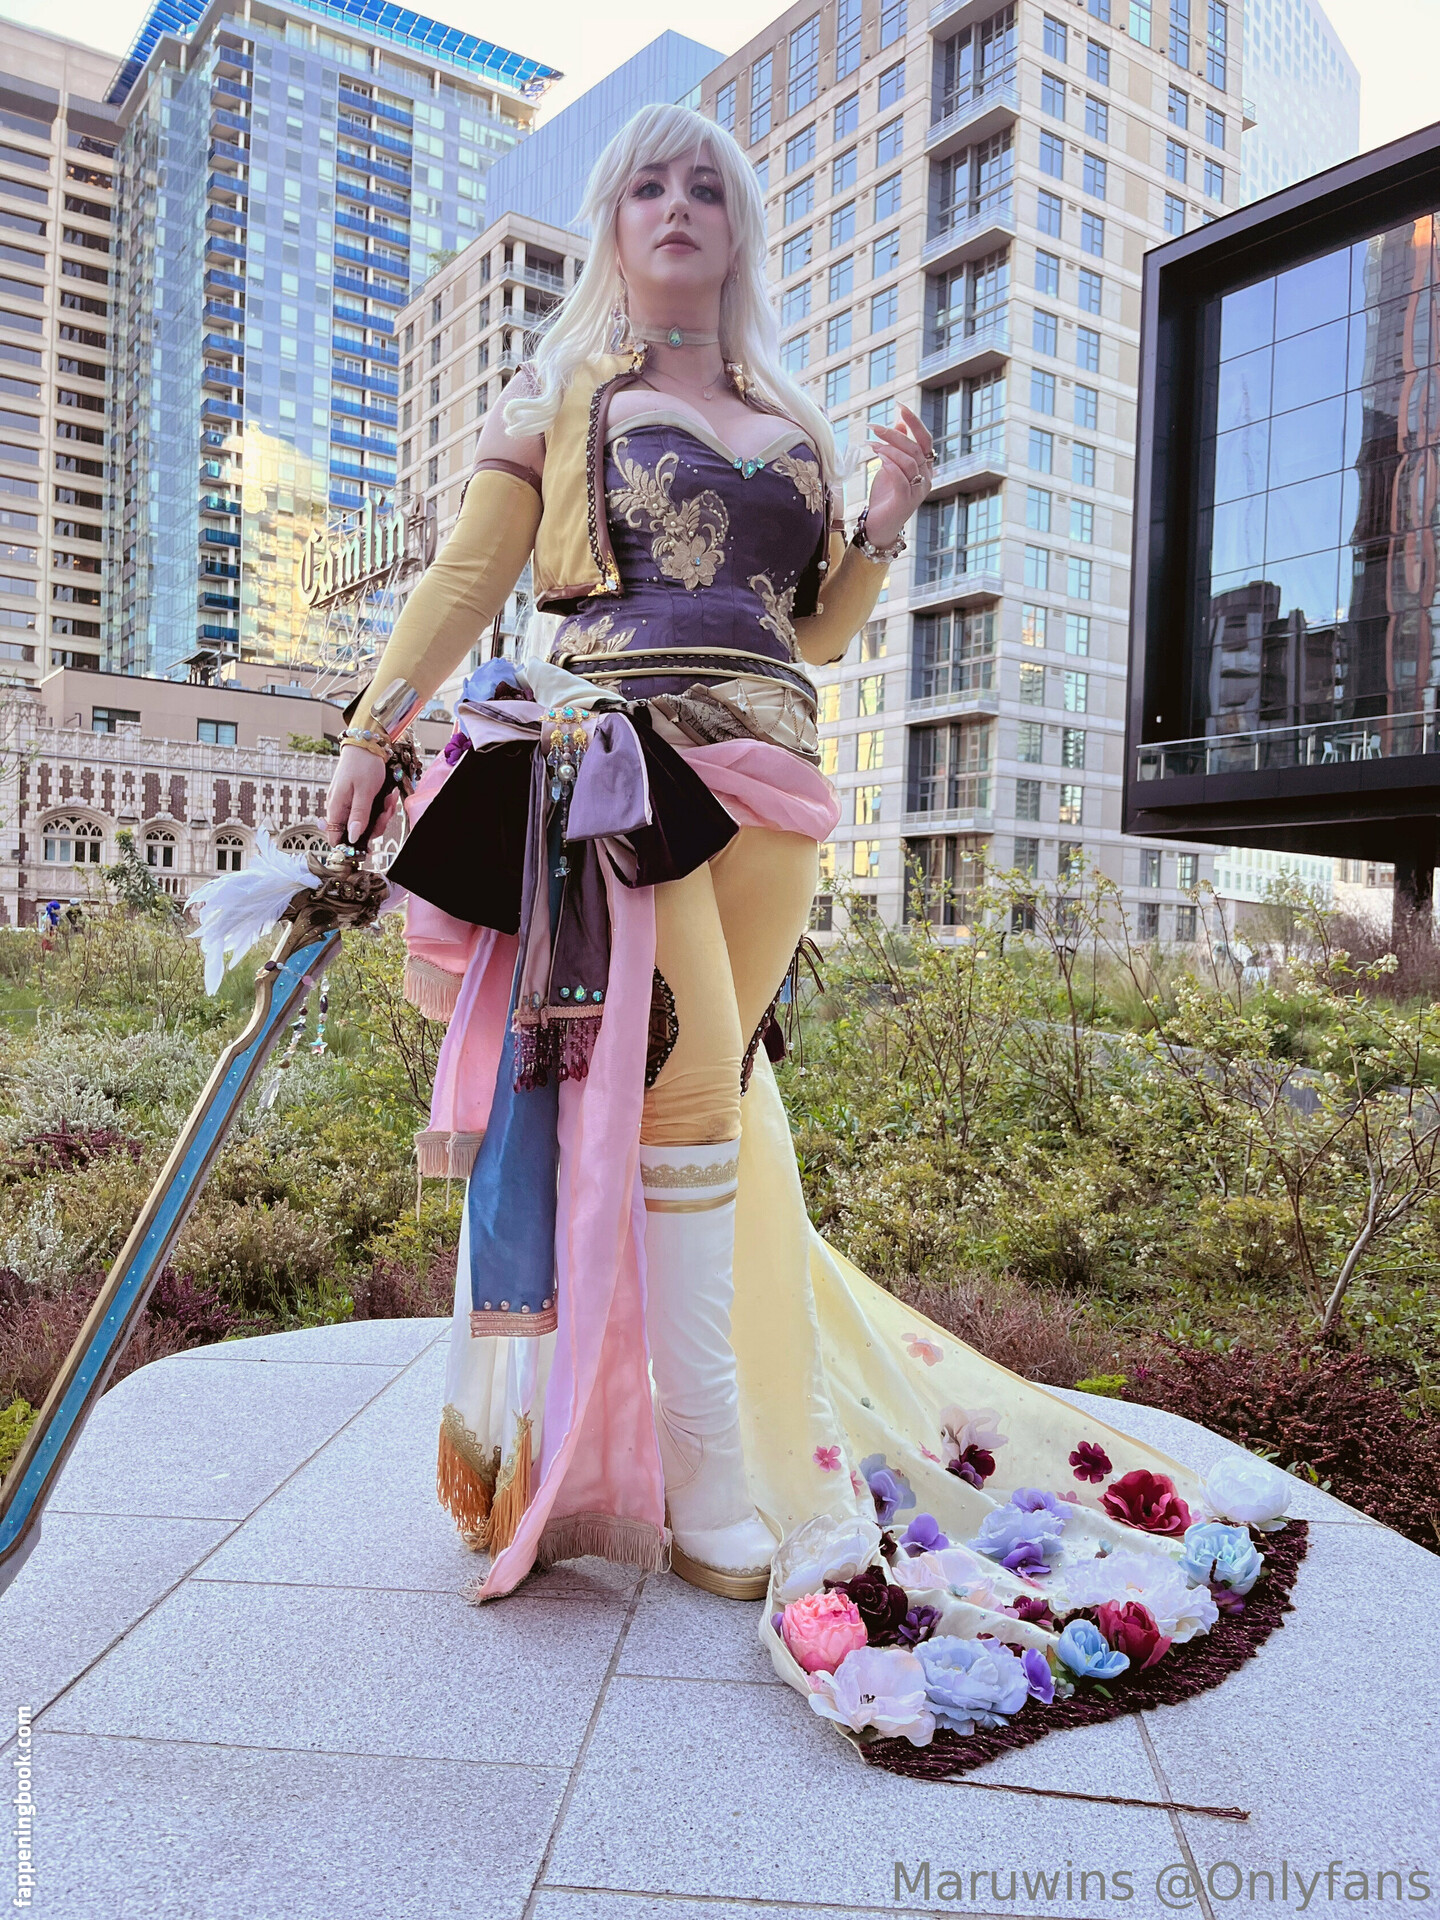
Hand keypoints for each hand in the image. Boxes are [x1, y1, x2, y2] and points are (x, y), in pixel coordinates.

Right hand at [324, 742, 393, 848]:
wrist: (367, 744)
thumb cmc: (363, 765)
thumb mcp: (364, 792)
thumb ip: (359, 816)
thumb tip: (353, 837)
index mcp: (336, 807)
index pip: (335, 837)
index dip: (350, 844)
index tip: (368, 843)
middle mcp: (340, 807)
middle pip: (355, 832)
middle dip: (375, 826)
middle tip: (386, 812)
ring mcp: (348, 803)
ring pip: (365, 822)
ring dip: (381, 815)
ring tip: (389, 800)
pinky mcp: (357, 799)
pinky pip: (369, 812)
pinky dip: (381, 807)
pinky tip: (388, 796)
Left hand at [862, 404, 934, 547]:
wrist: (879, 525)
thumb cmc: (885, 495)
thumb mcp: (890, 466)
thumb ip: (897, 447)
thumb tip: (899, 423)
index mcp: (925, 467)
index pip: (925, 439)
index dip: (914, 422)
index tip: (900, 406)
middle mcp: (926, 477)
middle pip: (915, 448)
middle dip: (894, 435)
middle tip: (874, 427)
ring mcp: (918, 491)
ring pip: (909, 462)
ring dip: (889, 450)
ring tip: (871, 444)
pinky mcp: (906, 502)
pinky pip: (901, 479)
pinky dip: (890, 466)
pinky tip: (878, 460)